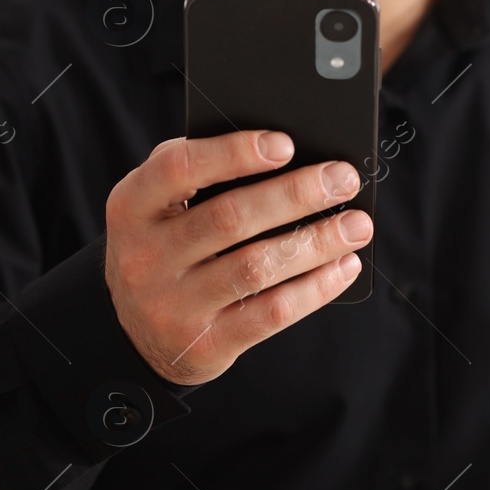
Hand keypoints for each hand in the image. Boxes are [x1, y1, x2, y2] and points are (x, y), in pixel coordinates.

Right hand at [104, 130, 372, 383]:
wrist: (139, 336)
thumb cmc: (166, 247)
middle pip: (230, 218)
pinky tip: (343, 266)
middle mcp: (144, 257)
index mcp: (132, 207)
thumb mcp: (159, 207)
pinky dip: (315, 288)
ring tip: (358, 224)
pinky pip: (270, 313)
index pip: (178, 169)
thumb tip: (285, 154)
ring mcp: (173, 306)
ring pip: (256, 267)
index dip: (233, 153)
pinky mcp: (206, 344)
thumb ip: (200, 173)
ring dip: (317, 242)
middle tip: (344, 179)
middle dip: (296, 195)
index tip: (286, 144)